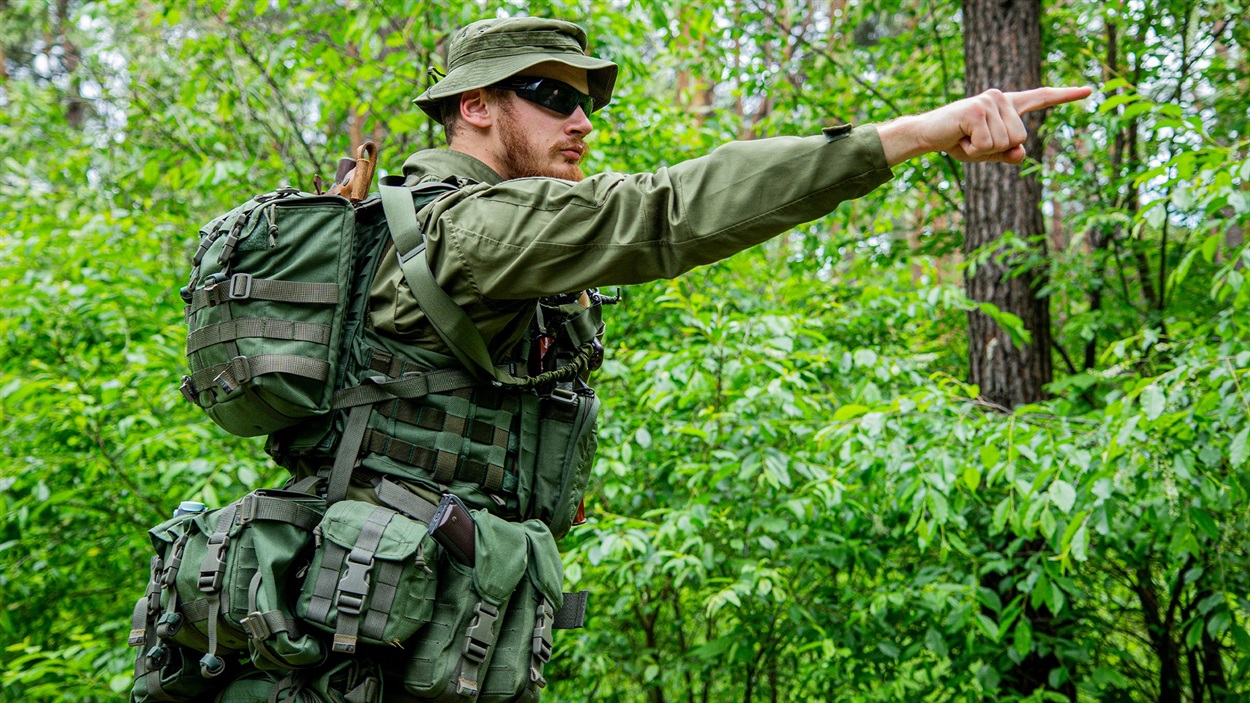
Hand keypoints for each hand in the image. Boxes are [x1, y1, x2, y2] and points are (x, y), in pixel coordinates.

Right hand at [876, 86, 1092, 166]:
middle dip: (996, 149)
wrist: (927, 134)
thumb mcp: (988, 153)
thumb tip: (1021, 153)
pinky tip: (960, 138)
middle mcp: (1001, 98)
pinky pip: (988, 144)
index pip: (1041, 97)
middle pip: (1019, 138)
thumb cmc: (959, 141)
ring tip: (965, 138)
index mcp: (1008, 105)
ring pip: (1004, 142)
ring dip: (982, 150)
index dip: (1065, 96)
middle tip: (973, 140)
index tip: (1089, 90)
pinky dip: (973, 150)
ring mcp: (989, 101)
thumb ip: (1009, 154)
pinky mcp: (976, 110)